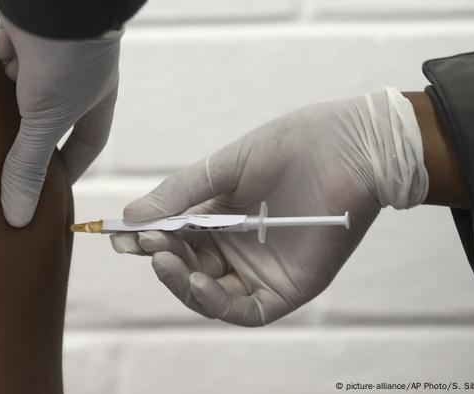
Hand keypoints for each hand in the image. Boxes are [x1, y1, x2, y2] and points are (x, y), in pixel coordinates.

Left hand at [0, 8, 121, 226]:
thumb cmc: (68, 60)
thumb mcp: (47, 121)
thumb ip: (29, 167)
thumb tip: (16, 218)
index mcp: (95, 100)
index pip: (87, 142)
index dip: (72, 166)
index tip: (52, 188)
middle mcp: (74, 80)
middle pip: (50, 119)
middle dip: (30, 140)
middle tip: (8, 167)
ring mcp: (48, 56)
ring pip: (23, 90)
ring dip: (7, 106)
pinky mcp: (21, 36)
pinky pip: (4, 61)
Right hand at [111, 88, 427, 325]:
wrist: (353, 146)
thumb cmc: (292, 147)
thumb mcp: (224, 167)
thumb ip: (180, 193)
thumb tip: (129, 218)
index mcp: (220, 217)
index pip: (174, 238)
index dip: (147, 239)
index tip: (121, 234)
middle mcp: (236, 248)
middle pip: (187, 268)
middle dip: (162, 257)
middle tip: (147, 241)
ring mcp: (260, 271)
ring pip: (209, 294)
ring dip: (181, 281)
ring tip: (163, 257)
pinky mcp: (285, 289)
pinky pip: (243, 309)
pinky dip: (214, 300)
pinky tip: (197, 280)